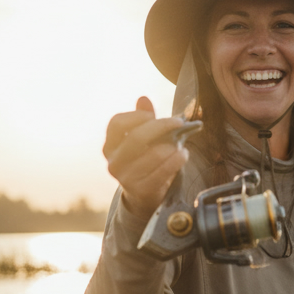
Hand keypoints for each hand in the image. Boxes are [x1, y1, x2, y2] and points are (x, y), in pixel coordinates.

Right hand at [103, 96, 189, 217]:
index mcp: (110, 146)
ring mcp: (125, 178)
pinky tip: (183, 154)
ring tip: (182, 142)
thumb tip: (143, 98)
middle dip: (161, 126)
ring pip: (153, 155)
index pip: (117, 124)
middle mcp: (113, 162)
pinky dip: (176, 160)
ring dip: (172, 146)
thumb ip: (143, 120)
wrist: (144, 195)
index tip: (152, 114)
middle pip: (137, 137)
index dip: (136, 116)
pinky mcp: (141, 191)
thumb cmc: (145, 160)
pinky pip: (163, 171)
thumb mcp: (143, 140)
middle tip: (179, 122)